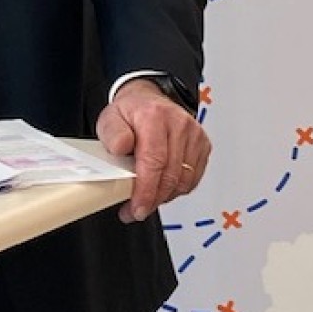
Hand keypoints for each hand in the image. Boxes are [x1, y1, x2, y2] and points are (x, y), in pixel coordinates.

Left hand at [96, 78, 210, 222]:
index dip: (146, 190)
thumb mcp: (109, 120)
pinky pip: (193, 179)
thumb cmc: (130, 113)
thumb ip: (112, 135)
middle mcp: (178, 123)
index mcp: (153, 116)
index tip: (137, 207)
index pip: (154, 160)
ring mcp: (194, 134)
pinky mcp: (203, 145)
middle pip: (171, 175)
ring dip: (165, 197)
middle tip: (137, 209)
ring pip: (184, 181)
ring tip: (147, 199)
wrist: (148, 101)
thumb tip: (120, 148)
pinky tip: (162, 188)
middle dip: (153, 199)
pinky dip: (177, 189)